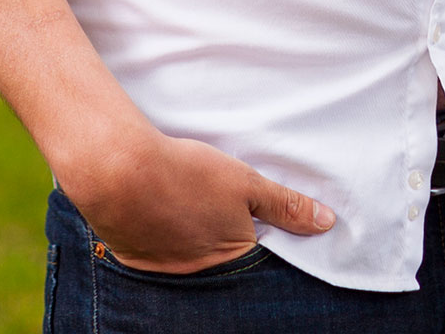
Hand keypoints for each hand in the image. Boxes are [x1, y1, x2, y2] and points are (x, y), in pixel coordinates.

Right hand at [61, 130, 334, 273]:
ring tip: (186, 209)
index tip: (258, 222)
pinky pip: (155, 254)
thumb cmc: (186, 174)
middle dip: (224, 240)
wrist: (117, 170)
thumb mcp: (245, 182)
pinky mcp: (134, 258)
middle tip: (215, 211)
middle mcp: (199, 273)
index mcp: (231, 255)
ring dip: (190, 238)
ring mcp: (164, 269)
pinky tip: (158, 214)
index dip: (260, 237)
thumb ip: (285, 205)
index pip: (257, 258)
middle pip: (221, 262)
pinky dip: (160, 238)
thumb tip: (327, 223)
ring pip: (187, 258)